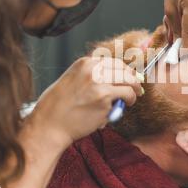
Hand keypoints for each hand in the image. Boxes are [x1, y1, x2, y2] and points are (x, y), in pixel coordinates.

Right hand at [27, 57, 143, 149]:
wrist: (49, 124)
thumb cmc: (58, 106)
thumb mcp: (72, 80)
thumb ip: (91, 76)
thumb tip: (113, 79)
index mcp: (85, 63)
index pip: (113, 62)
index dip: (125, 71)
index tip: (130, 77)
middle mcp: (93, 70)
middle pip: (124, 70)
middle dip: (133, 80)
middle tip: (138, 89)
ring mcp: (100, 84)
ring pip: (129, 83)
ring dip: (134, 92)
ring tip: (131, 99)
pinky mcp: (105, 100)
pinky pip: (125, 98)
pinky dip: (126, 103)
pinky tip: (121, 108)